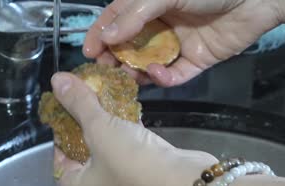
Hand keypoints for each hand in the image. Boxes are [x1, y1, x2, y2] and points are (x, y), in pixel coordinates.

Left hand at [50, 72, 217, 185]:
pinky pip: (132, 168)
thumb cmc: (131, 160)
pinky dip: (131, 149)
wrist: (181, 183)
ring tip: (111, 114)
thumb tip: (56, 80)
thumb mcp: (100, 127)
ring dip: (111, 142)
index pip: (60, 164)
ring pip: (110, 166)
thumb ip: (78, 103)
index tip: (70, 115)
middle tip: (91, 111)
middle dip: (88, 136)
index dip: (63, 137)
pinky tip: (134, 125)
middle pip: (86, 164)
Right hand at [83, 0, 282, 86]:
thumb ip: (135, 15)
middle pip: (130, 45)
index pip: (118, 19)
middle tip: (105, 71)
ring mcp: (178, 43)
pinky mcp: (196, 61)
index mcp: (151, 3)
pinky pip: (175, 75)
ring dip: (137, 71)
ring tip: (129, 75)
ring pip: (149, 63)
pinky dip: (164, 78)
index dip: (101, 34)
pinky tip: (158, 74)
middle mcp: (162, 23)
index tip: (88, 52)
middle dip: (115, 58)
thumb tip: (108, 35)